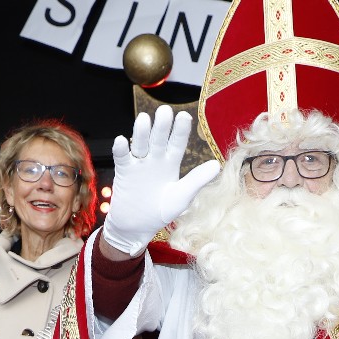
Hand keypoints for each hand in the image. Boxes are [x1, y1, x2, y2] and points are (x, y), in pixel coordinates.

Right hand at [100, 106, 220, 257]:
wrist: (137, 227)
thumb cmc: (162, 211)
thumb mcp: (182, 196)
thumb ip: (197, 180)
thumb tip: (217, 165)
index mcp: (171, 162)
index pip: (177, 142)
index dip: (180, 131)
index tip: (184, 117)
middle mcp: (155, 159)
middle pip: (159, 139)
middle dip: (162, 126)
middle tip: (165, 111)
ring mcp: (139, 164)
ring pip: (140, 144)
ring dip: (141, 133)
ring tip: (144, 119)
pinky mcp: (124, 172)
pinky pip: (122, 158)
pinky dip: (121, 150)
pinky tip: (121, 141)